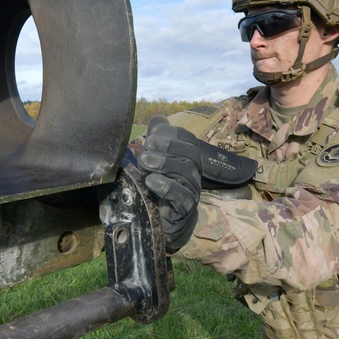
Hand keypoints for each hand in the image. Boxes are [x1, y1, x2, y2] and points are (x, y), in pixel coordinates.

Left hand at [138, 117, 201, 251]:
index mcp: (188, 158)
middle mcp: (194, 172)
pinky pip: (181, 196)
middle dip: (168, 147)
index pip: (188, 140)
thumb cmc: (156, 186)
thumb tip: (158, 118)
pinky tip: (151, 181)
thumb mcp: (153, 160)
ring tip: (144, 162)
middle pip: (190, 155)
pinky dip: (166, 186)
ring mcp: (192, 191)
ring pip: (186, 173)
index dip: (173, 134)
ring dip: (164, 164)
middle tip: (147, 146)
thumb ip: (156, 139)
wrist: (159, 220)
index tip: (153, 133)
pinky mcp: (186, 208)